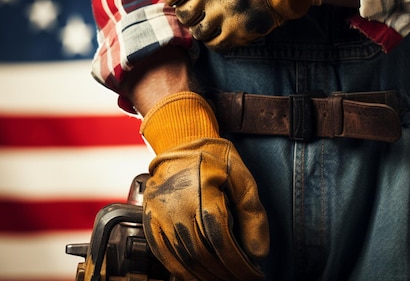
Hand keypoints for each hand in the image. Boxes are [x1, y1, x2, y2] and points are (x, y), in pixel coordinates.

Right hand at [141, 91, 268, 280]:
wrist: (179, 142)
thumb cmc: (214, 158)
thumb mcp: (242, 177)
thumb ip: (253, 214)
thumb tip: (258, 253)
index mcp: (202, 192)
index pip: (221, 240)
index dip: (238, 264)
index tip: (253, 275)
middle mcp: (176, 205)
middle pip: (202, 253)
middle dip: (225, 274)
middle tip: (242, 280)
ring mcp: (159, 214)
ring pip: (183, 258)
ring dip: (205, 277)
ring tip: (224, 280)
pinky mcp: (150, 219)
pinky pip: (163, 254)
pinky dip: (180, 271)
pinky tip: (196, 277)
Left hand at [159, 0, 320, 50]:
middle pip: (182, 14)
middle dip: (189, 11)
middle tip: (202, 5)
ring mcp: (226, 14)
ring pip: (198, 32)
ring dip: (202, 26)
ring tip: (214, 16)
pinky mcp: (241, 30)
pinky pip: (216, 44)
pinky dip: (216, 39)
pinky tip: (224, 27)